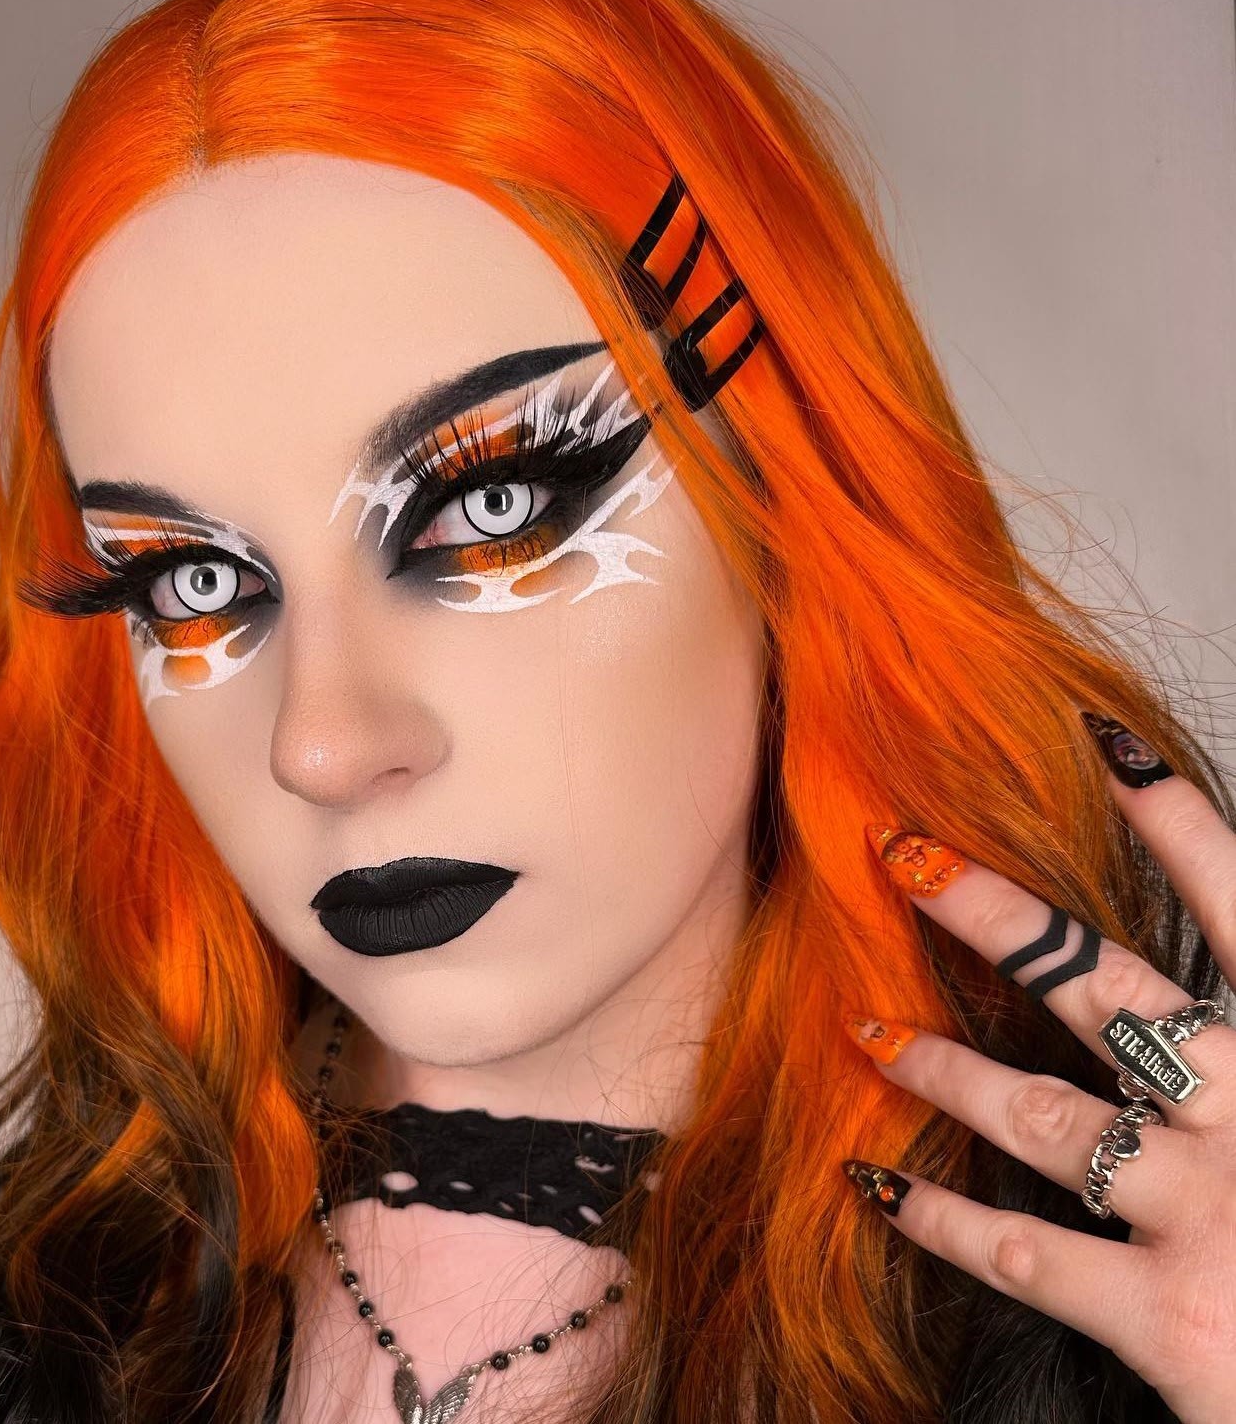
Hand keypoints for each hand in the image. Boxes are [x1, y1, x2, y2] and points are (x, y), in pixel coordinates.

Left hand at [843, 714, 1235, 1423]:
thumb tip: (1209, 986)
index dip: (1178, 827)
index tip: (1102, 744)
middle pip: (1104, 991)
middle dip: (996, 919)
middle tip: (902, 856)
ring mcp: (1213, 1213)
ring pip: (1040, 1113)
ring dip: (939, 1066)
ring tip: (861, 1028)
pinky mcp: (1172, 1318)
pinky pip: (1022, 1252)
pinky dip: (938, 1218)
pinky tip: (873, 1185)